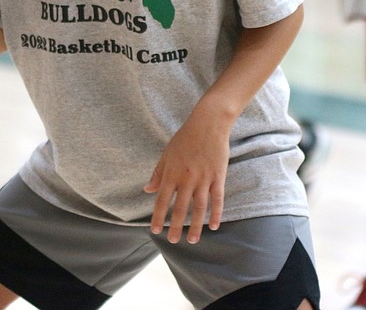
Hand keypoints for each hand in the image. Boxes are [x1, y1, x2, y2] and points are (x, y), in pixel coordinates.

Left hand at [144, 106, 229, 244]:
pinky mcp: (218, 177)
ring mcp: (203, 178)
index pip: (162, 200)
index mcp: (171, 173)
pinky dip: (216, 214)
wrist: (208, 123)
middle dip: (175, 227)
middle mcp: (186, 178)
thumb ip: (158, 173)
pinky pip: (217, 199)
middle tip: (173, 242)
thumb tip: (147, 190)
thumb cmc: (185, 137)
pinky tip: (213, 226)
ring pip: (199, 208)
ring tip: (193, 240)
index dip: (158, 217)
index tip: (155, 231)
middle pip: (180, 208)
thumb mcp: (167, 153)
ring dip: (196, 226)